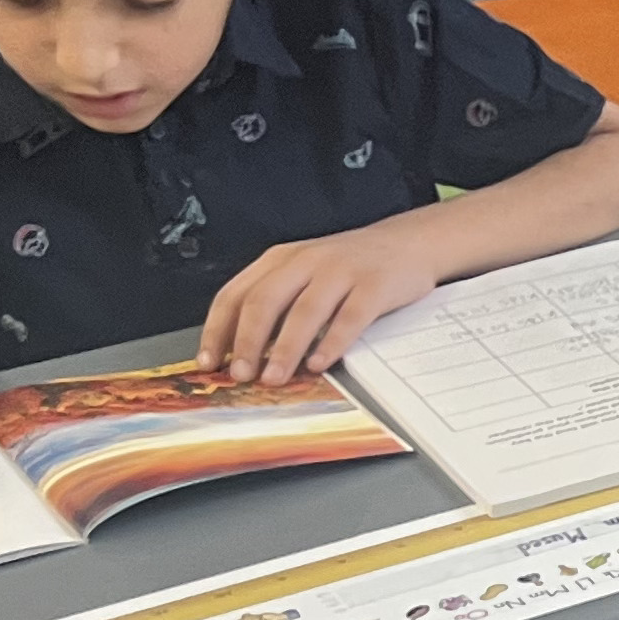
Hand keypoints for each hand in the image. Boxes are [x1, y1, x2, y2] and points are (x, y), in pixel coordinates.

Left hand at [198, 224, 442, 382]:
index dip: (218, 330)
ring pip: (304, 312)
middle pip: (265, 302)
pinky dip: (332, 343)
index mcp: (281, 259)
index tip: (209, 361)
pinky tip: (320, 363)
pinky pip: (349, 318)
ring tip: (275, 377)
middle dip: (248, 342)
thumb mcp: (306, 272)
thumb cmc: (353, 265)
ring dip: (285, 349)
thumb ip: (278, 301)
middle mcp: (307, 261)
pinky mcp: (375, 286)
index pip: (236, 294)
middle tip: (241, 375)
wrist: (409, 242)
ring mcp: (342, 271)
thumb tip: (245, 352)